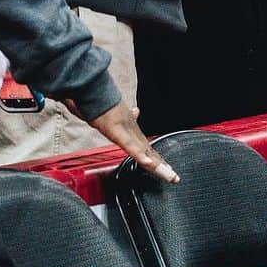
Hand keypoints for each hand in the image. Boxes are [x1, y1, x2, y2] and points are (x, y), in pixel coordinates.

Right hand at [62, 100, 179, 183]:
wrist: (92, 88)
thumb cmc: (100, 100)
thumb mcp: (112, 110)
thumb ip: (125, 113)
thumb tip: (136, 110)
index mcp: (130, 128)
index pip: (146, 147)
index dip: (155, 158)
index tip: (166, 168)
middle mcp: (132, 130)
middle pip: (149, 152)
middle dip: (162, 167)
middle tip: (175, 179)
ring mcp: (126, 130)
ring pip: (144, 152)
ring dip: (157, 166)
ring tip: (170, 177)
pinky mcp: (117, 131)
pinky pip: (130, 146)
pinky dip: (140, 155)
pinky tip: (149, 164)